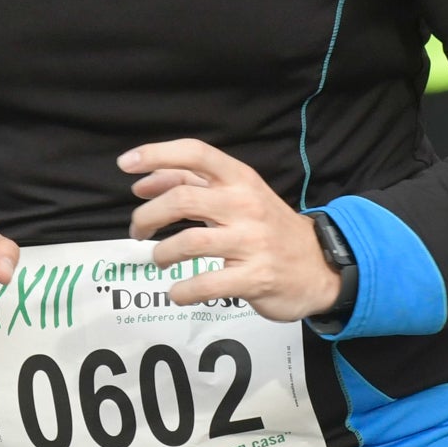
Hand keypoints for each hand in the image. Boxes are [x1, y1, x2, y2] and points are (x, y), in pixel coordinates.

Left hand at [119, 140, 344, 322]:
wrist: (321, 266)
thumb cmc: (269, 228)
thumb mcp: (238, 196)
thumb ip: (192, 185)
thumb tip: (142, 182)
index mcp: (240, 179)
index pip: (196, 154)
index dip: (156, 155)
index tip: (126, 165)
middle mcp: (246, 205)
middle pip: (182, 199)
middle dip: (147, 216)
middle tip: (137, 231)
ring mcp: (252, 242)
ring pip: (189, 242)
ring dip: (162, 254)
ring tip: (160, 260)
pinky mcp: (255, 278)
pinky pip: (205, 284)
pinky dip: (182, 291)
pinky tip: (178, 291)